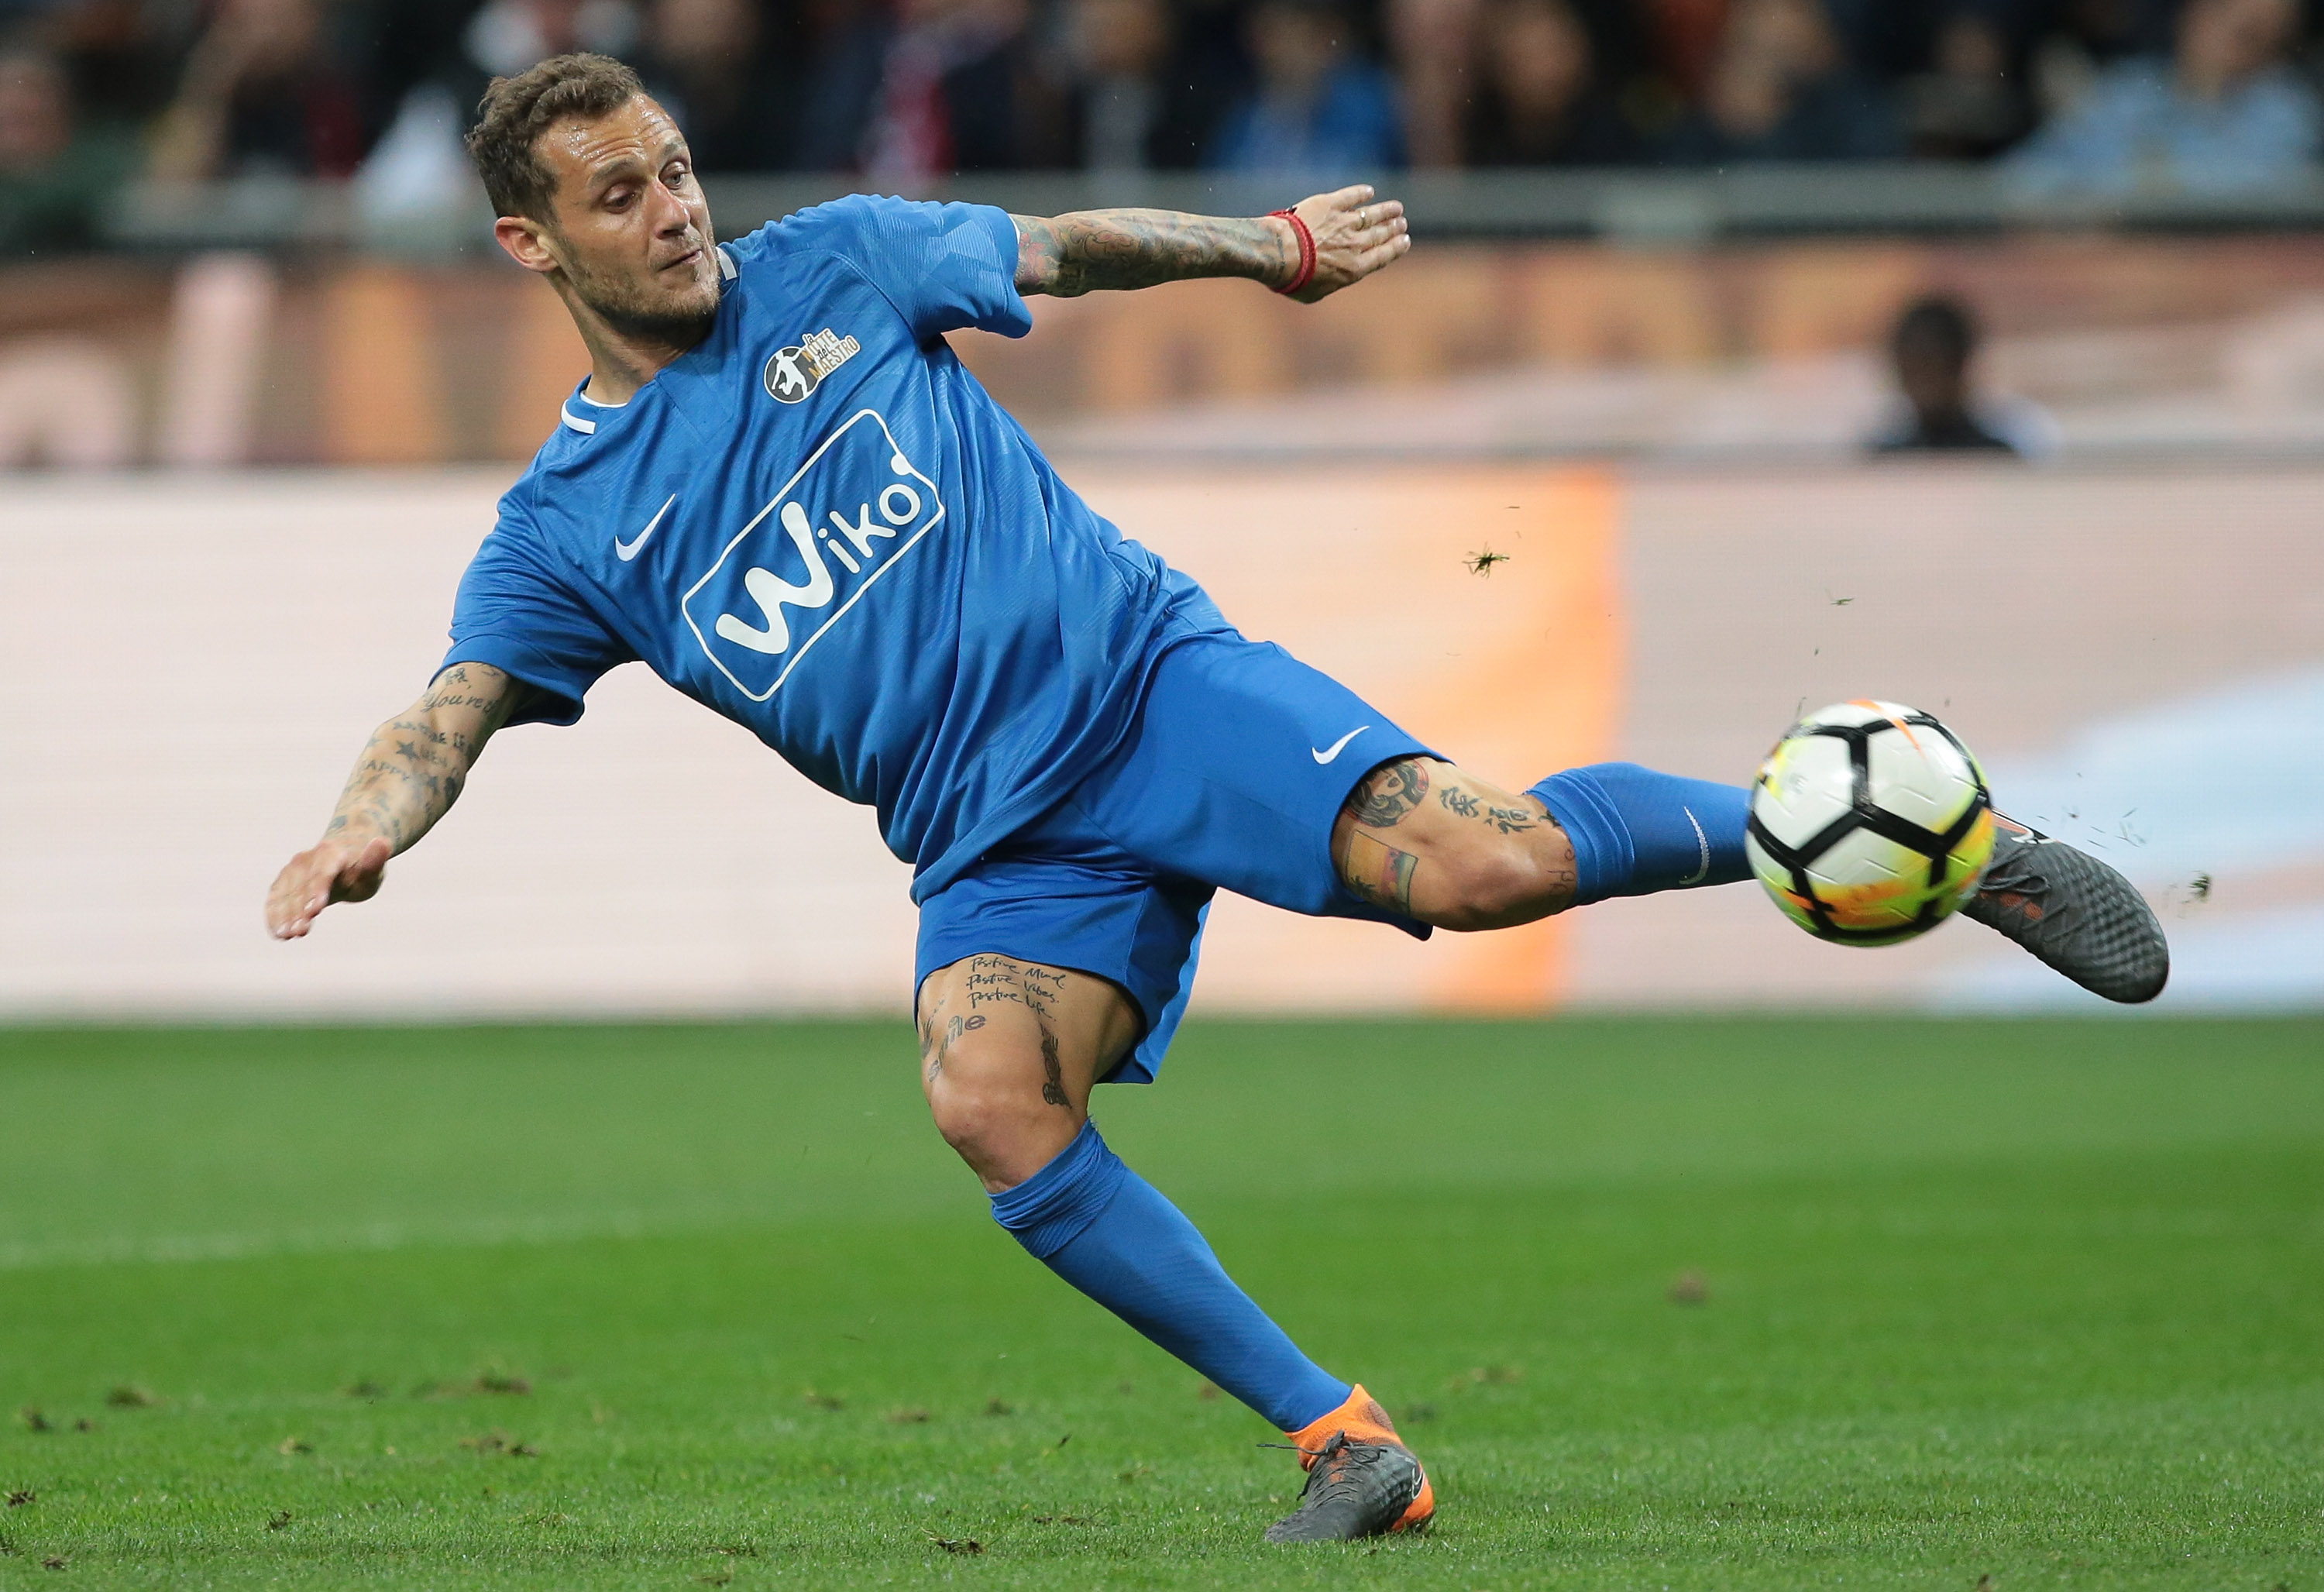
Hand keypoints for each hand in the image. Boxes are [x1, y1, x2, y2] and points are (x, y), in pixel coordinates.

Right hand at [266, 834, 391, 939]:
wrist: (343, 856)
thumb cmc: (361, 869)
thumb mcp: (372, 869)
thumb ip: (375, 861)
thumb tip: (383, 842)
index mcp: (331, 854)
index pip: (323, 873)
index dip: (318, 891)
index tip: (316, 910)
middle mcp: (307, 859)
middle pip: (302, 887)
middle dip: (299, 910)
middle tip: (299, 932)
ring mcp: (292, 870)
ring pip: (285, 895)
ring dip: (284, 916)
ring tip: (286, 936)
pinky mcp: (283, 882)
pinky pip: (275, 899)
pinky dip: (274, 915)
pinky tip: (278, 934)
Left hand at [1278, 185, 1410, 302]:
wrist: (1282, 254)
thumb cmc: (1295, 279)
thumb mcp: (1315, 294)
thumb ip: (1330, 285)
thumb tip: (1332, 280)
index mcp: (1354, 268)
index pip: (1382, 256)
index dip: (1396, 247)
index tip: (1405, 240)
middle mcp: (1354, 244)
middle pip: (1379, 234)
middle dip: (1393, 228)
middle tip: (1402, 222)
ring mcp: (1343, 222)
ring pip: (1371, 215)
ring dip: (1385, 211)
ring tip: (1397, 207)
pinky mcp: (1329, 205)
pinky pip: (1350, 197)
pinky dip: (1361, 193)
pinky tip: (1369, 191)